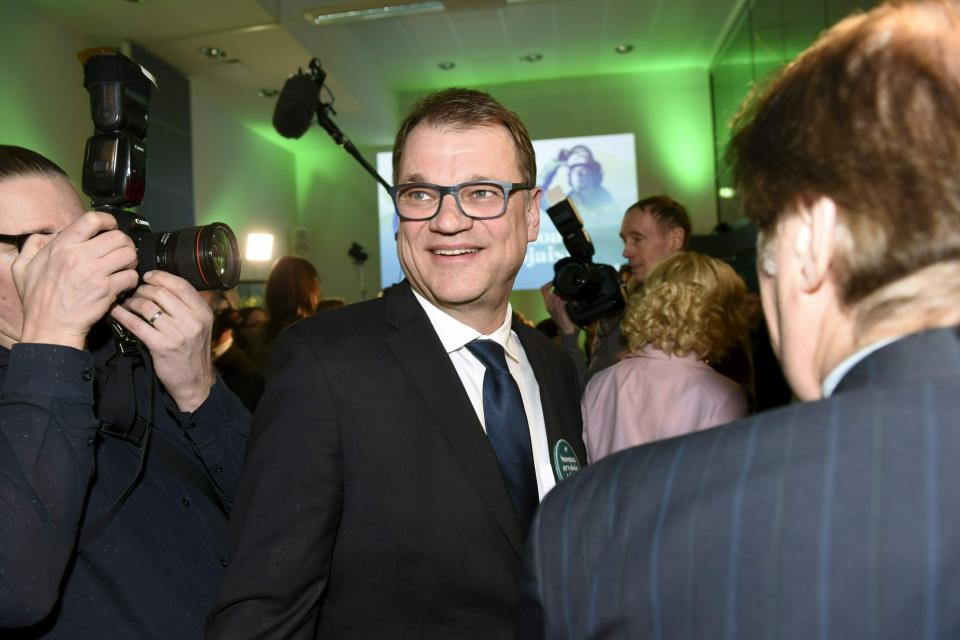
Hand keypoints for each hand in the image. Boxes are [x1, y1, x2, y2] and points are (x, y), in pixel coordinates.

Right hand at [14, 212, 137, 349]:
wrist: (49, 326)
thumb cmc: (37, 300)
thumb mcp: (23, 267)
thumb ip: (34, 246)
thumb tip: (47, 236)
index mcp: (62, 246)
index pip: (93, 219)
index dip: (109, 221)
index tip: (112, 227)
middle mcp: (79, 255)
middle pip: (118, 237)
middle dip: (124, 243)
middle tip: (122, 252)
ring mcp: (95, 272)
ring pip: (128, 254)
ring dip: (131, 260)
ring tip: (124, 267)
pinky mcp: (107, 289)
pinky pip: (130, 276)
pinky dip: (131, 279)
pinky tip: (124, 284)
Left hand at [110, 271, 215, 411]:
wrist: (194, 381)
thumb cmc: (193, 351)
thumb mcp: (200, 325)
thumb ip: (187, 306)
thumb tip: (163, 284)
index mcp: (203, 312)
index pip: (181, 285)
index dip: (161, 277)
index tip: (148, 276)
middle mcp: (193, 321)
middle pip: (161, 293)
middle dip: (142, 289)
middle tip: (135, 292)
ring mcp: (177, 334)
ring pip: (147, 306)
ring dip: (132, 301)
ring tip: (127, 303)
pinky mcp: (161, 346)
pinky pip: (136, 324)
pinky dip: (123, 315)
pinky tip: (117, 312)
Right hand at [540, 281, 577, 334]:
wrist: (567, 331)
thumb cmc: (565, 319)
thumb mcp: (561, 307)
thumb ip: (561, 299)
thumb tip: (568, 291)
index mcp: (548, 303)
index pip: (543, 290)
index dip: (548, 284)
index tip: (555, 281)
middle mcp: (548, 305)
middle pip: (555, 291)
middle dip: (564, 291)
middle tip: (572, 295)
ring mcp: (553, 308)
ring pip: (559, 295)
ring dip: (568, 296)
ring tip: (575, 300)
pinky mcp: (559, 310)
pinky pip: (563, 300)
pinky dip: (570, 300)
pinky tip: (575, 304)